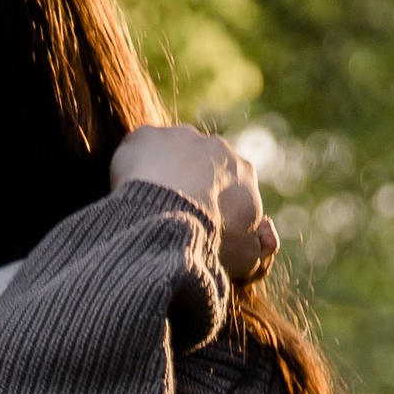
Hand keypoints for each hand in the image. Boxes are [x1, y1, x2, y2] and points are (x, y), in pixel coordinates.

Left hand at [111, 124, 277, 284]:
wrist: (171, 218)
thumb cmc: (213, 240)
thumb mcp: (247, 257)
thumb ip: (259, 249)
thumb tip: (264, 239)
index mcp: (243, 171)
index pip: (233, 187)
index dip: (218, 209)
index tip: (202, 229)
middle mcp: (214, 145)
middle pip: (201, 166)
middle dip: (190, 187)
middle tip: (172, 218)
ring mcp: (179, 136)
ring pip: (170, 154)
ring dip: (162, 175)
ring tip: (148, 206)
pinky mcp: (145, 136)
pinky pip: (138, 151)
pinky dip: (133, 168)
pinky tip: (128, 191)